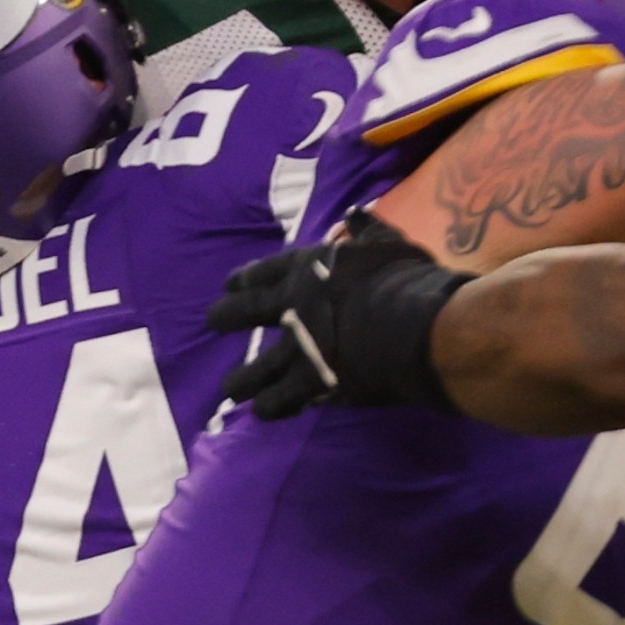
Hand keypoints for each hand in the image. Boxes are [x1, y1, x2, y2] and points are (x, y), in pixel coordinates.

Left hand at [208, 212, 472, 418]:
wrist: (411, 328)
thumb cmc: (402, 280)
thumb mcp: (386, 244)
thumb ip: (367, 230)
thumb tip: (355, 212)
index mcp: (307, 271)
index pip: (265, 272)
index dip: (245, 278)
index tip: (229, 284)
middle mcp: (292, 309)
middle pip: (245, 312)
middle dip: (226, 317)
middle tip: (213, 321)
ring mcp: (298, 350)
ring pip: (256, 370)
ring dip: (242, 380)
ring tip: (231, 389)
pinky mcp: (311, 387)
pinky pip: (280, 401)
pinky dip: (272, 406)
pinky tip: (265, 411)